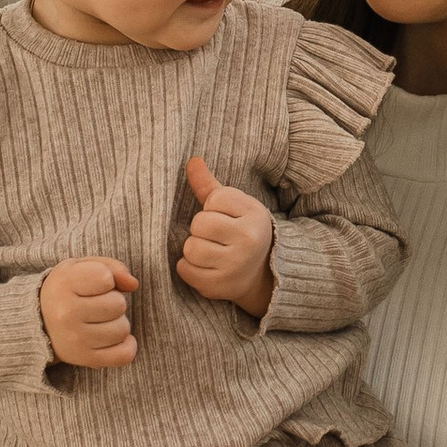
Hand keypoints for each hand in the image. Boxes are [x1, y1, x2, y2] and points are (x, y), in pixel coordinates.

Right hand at [41, 257, 139, 368]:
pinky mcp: (84, 358)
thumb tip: (132, 284)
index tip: (95, 283)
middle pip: (118, 305)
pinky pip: (124, 355)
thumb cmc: (68, 289)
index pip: (105, 277)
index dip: (107, 278)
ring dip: (118, 323)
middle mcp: (65, 313)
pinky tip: (114, 338)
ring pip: (122, 329)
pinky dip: (126, 347)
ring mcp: (74, 339)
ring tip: (100, 320)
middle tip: (97, 304)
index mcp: (64, 284)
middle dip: (114, 302)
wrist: (38, 321)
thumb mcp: (83, 267)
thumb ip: (112, 268)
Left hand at [178, 156, 276, 314]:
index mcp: (255, 214)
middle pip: (200, 223)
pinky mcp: (220, 286)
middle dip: (201, 228)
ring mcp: (235, 265)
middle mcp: (249, 240)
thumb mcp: (235, 206)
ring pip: (190, 248)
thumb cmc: (242, 232)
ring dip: (193, 248)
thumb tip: (192, 160)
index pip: (214, 199)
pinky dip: (188, 267)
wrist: (261, 274)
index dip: (213, 207)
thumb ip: (210, 185)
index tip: (226, 217)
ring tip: (209, 251)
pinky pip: (185, 269)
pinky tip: (204, 266)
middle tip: (215, 236)